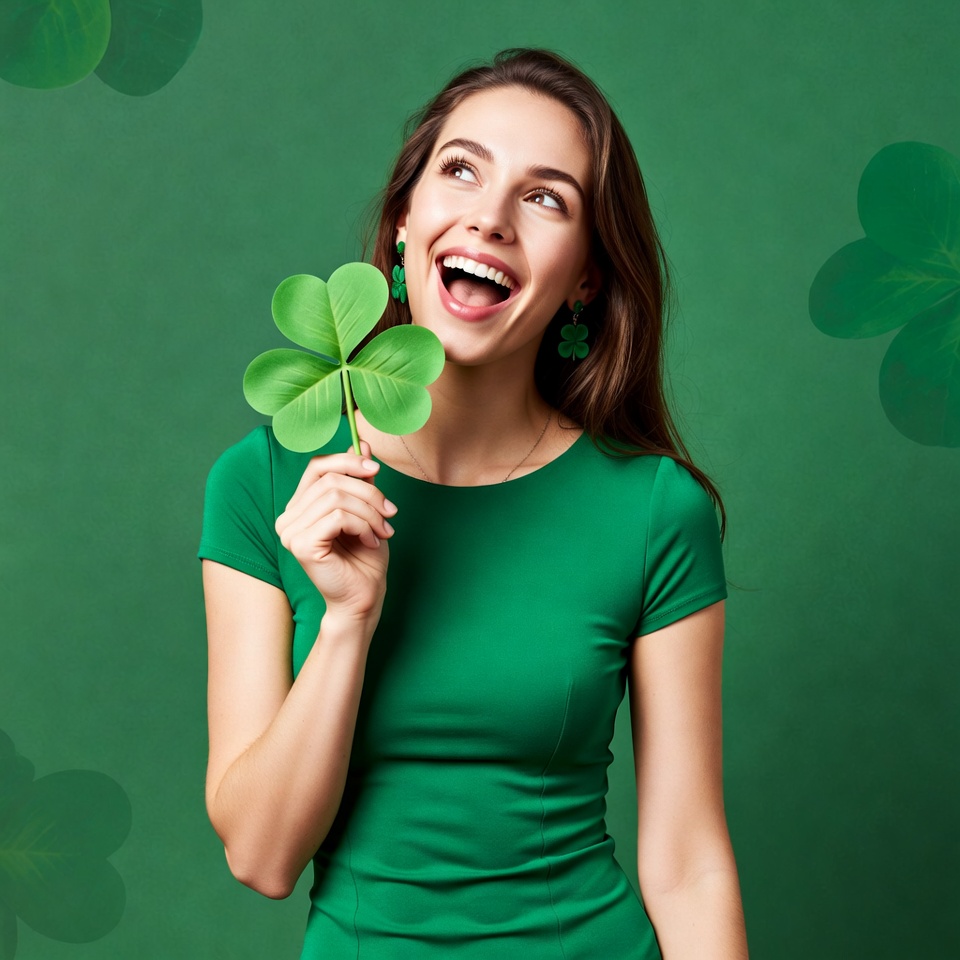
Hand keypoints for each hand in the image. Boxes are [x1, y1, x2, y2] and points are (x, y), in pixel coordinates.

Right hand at [275, 440, 395, 625]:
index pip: (317, 466)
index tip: (376, 469)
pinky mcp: (300, 545)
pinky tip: (371, 541)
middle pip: (331, 479)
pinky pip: (338, 517)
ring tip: (383, 530)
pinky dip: (362, 525)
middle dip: (369, 492)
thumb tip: (362, 443)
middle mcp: (288, 517)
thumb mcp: (367, 510)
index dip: (348, 461)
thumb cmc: (365, 557)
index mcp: (300, 506)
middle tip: (390, 512)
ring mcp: (290, 532)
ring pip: (337, 497)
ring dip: (370, 512)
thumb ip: (360, 479)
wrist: (364, 597)